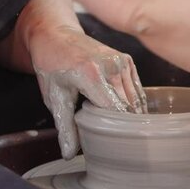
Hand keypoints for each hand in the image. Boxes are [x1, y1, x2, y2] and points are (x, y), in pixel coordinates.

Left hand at [29, 25, 146, 158]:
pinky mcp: (128, 61)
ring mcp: (122, 61)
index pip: (115, 112)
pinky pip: (137, 90)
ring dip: (131, 116)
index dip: (116, 131)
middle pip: (129, 108)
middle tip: (116, 142)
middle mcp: (112, 66)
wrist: (56, 34)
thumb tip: (69, 154)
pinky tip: (124, 114)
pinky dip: (134, 104)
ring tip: (120, 128)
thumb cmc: (52, 65)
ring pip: (137, 100)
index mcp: (91, 74)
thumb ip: (65, 127)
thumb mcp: (54, 98)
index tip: (112, 145)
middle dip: (124, 126)